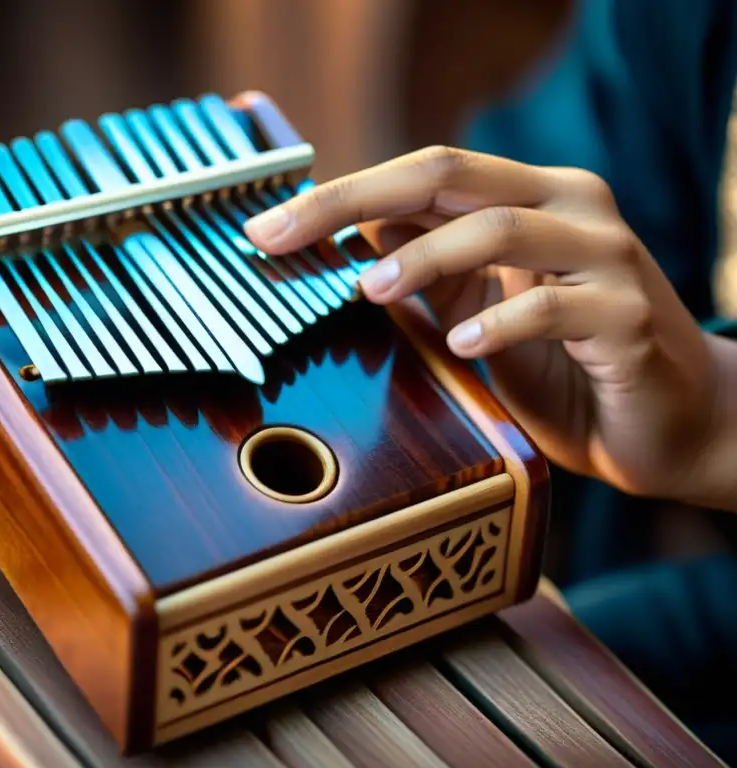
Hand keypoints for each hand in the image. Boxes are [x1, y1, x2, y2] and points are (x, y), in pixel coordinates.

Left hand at [244, 146, 722, 504]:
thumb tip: (354, 232)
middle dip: (353, 200)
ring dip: (422, 258)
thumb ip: (431, 269)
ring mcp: (605, 255)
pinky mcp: (628, 315)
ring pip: (498, 227)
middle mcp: (570, 205)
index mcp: (528, 196)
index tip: (266, 229)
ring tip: (368, 291)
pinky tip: (461, 343)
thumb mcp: (481, 311)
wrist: (669, 426)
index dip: (340, 194)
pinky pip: (555, 306)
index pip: (423, 172)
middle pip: (448, 174)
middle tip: (282, 238)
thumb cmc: (567, 369)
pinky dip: (500, 323)